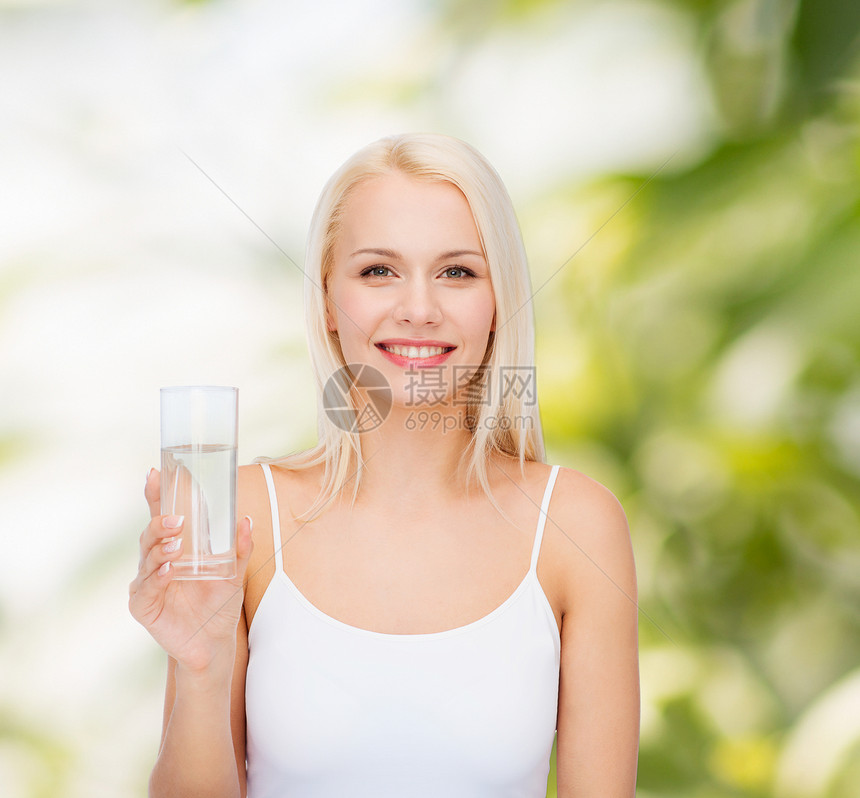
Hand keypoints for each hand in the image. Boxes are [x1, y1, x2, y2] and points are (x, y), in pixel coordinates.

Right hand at [128, 469, 252, 672]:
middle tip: (178, 519)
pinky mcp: (144, 606)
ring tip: (176, 544)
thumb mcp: (235, 573)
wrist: (214, 643)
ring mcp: (147, 582)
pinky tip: (168, 570)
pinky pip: (146, 587)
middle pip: (151, 533)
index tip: (156, 473)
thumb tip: (246, 519)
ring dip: (160, 547)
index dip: (157, 495)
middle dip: (161, 522)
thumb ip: (239, 547)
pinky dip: (157, 577)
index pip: (163, 515)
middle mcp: (157, 561)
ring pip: (146, 557)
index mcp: (176, 547)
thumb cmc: (219, 604)